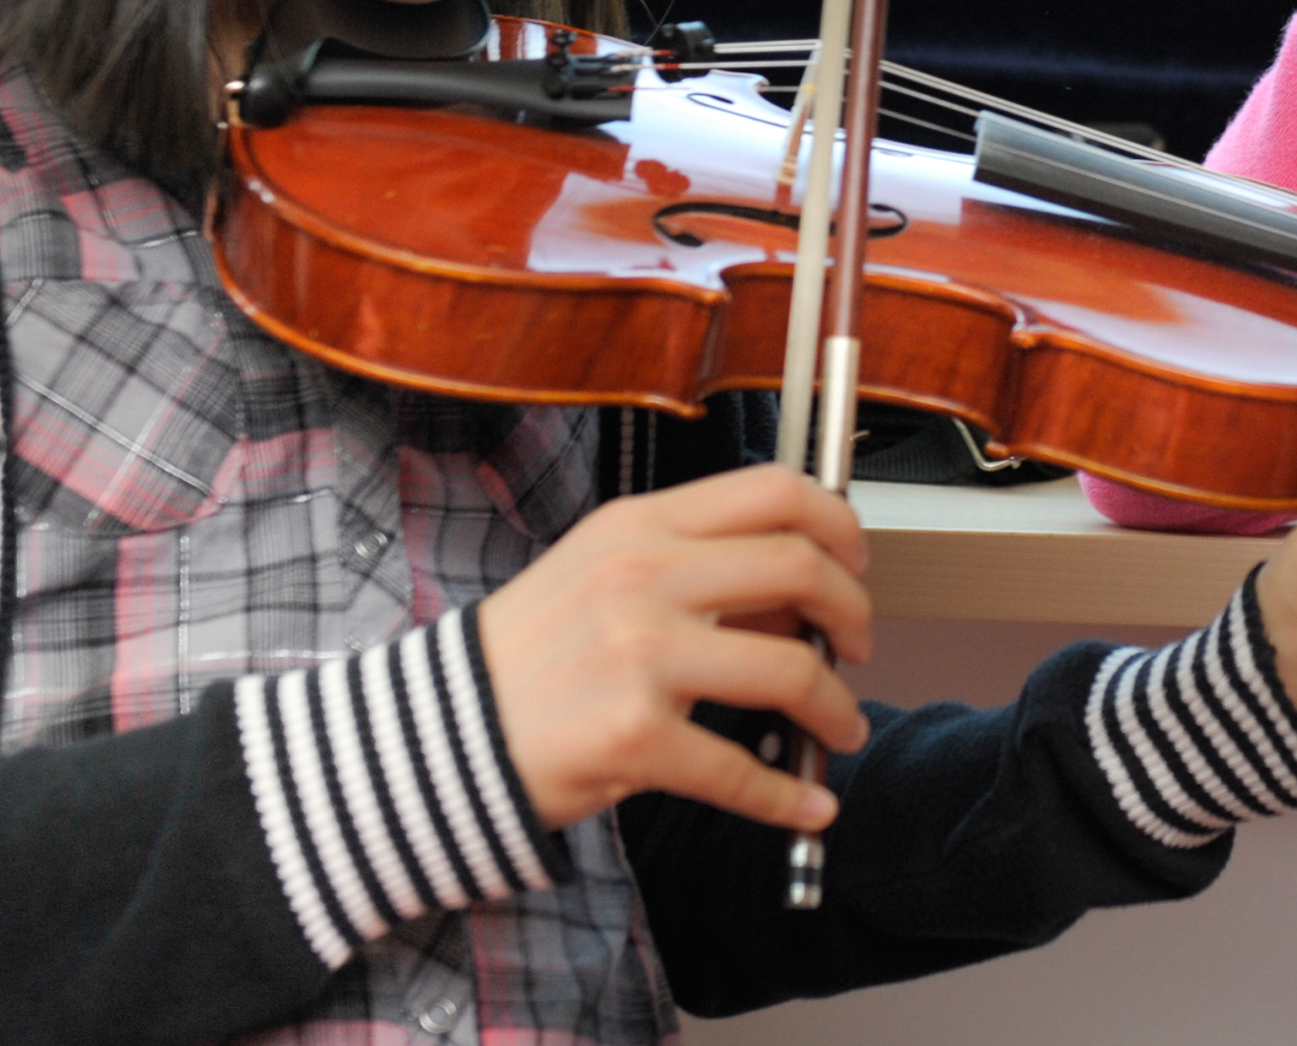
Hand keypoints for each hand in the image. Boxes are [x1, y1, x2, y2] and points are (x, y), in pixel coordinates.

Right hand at [474, 464, 877, 831]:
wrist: (438, 732)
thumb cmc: (527, 654)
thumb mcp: (603, 574)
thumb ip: (696, 570)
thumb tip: (799, 596)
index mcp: (640, 525)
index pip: (774, 491)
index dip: (839, 524)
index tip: (856, 560)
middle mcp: (643, 577)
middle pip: (801, 569)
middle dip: (853, 612)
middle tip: (858, 645)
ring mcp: (640, 657)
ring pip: (791, 670)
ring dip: (835, 707)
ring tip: (839, 727)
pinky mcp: (634, 738)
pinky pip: (741, 771)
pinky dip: (787, 796)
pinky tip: (806, 805)